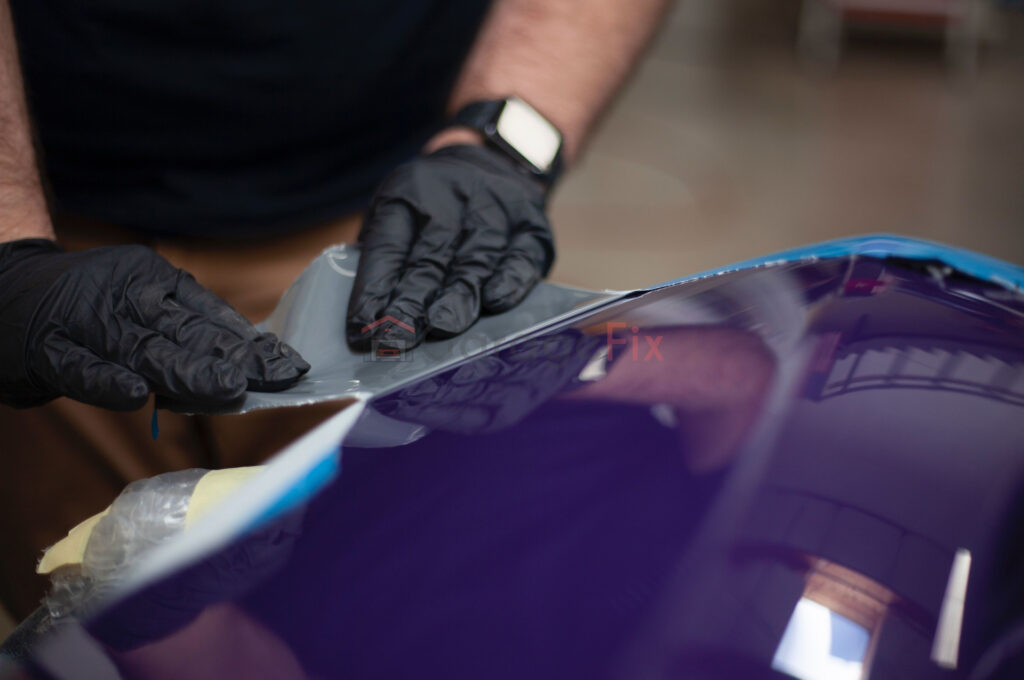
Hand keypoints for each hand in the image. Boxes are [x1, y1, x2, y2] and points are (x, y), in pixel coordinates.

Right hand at [0, 239, 308, 409]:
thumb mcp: (141, 307)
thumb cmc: (87, 305)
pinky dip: (106, 381)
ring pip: (142, 348)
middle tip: (274, 376)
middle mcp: (124, 296)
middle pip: (186, 331)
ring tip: (229, 387)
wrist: (3, 290)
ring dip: (187, 371)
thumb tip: (247, 362)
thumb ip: (186, 333)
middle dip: (233, 357)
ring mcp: (84, 321)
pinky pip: (79, 367)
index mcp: (152, 280)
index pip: (210, 314)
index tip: (288, 365)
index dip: (250, 342)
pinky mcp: (46, 349)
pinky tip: (135, 395)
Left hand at [346, 144, 554, 349]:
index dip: (374, 289)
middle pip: (430, 256)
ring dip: (458, 297)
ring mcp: (495, 210)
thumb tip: (369, 319)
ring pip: (475, 259)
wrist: (489, 162)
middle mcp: (451, 198)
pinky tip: (494, 302)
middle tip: (398, 337)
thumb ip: (384, 259)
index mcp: (407, 195)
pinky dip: (508, 280)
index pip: (387, 246)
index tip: (363, 328)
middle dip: (411, 302)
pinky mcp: (531, 227)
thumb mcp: (397, 214)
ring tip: (441, 326)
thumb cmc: (432, 206)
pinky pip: (521, 256)